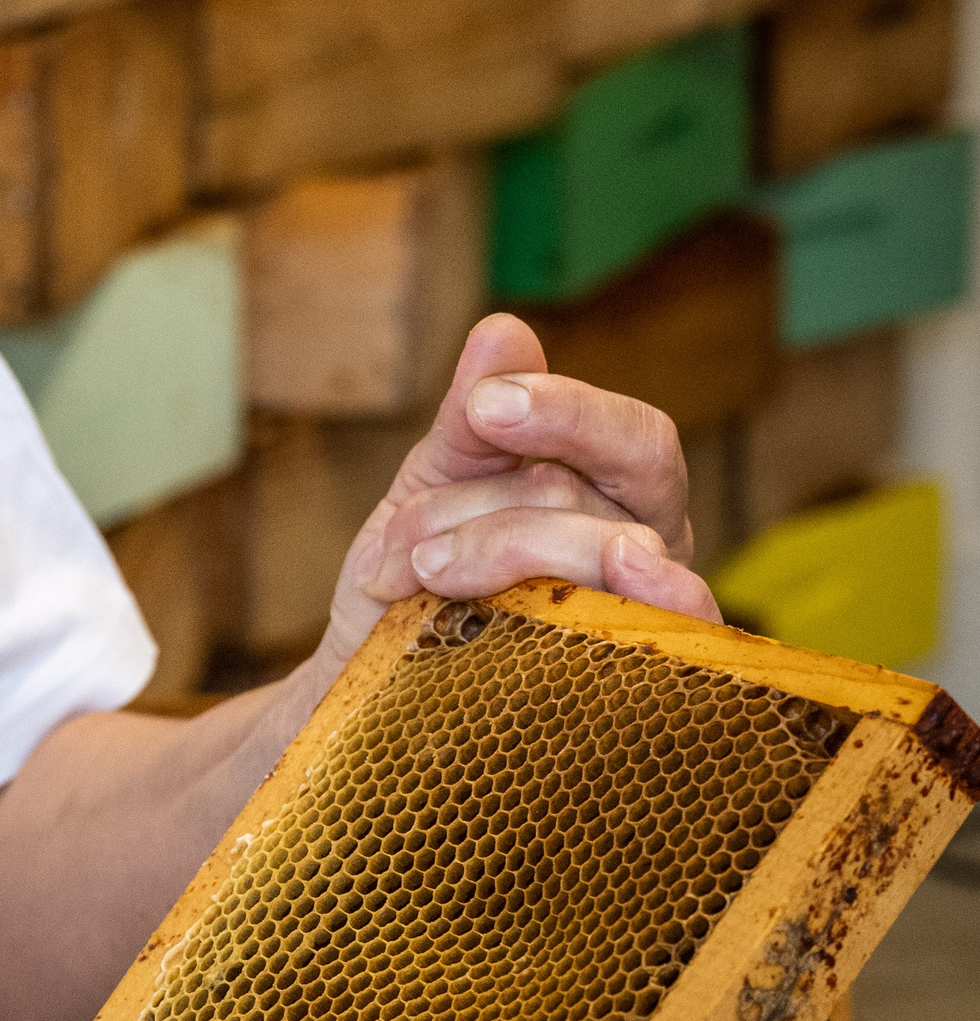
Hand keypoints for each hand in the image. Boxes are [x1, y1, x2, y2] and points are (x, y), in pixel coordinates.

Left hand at [324, 313, 719, 659]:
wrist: (369, 682)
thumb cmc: (413, 578)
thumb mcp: (433, 486)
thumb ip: (470, 420)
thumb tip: (505, 328)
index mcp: (619, 495)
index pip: (637, 438)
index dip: (569, 413)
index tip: (486, 407)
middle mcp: (651, 555)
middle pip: (600, 498)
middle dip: (489, 507)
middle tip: (418, 538)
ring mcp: (643, 624)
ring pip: (588, 558)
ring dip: (479, 558)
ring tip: (410, 579)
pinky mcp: (625, 692)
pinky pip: (639, 649)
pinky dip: (590, 620)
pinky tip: (559, 610)